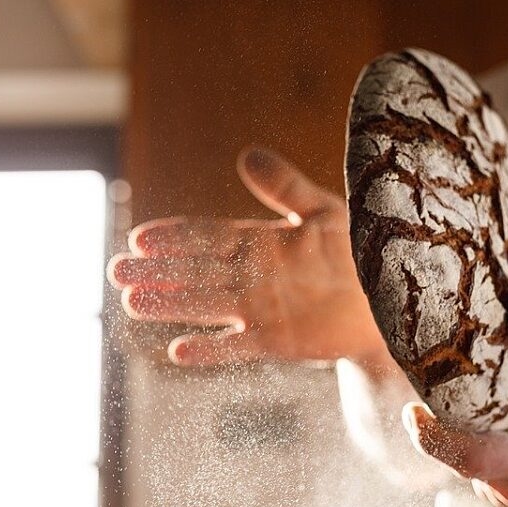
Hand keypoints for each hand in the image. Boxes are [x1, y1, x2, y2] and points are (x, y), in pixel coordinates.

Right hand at [108, 146, 388, 366]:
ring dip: (170, 305)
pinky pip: (237, 346)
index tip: (140, 236)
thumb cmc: (361, 249)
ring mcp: (260, 310)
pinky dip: (210, 351)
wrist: (391, 298)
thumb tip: (246, 155)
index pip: (207, 236)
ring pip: (205, 306)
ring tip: (132, 302)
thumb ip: (285, 187)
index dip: (175, 237)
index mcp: (259, 242)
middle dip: (156, 271)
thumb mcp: (324, 210)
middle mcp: (252, 276)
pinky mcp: (276, 341)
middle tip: (116, 271)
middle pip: (195, 272)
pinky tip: (179, 352)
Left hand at [402, 296, 507, 506]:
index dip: (437, 441)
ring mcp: (500, 490)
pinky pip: (456, 460)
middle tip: (418, 380)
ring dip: (439, 428)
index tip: (411, 411)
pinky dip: (448, 433)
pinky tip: (454, 407)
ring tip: (438, 389)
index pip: (476, 459)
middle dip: (432, 427)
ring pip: (453, 460)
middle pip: (456, 459)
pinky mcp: (489, 483)